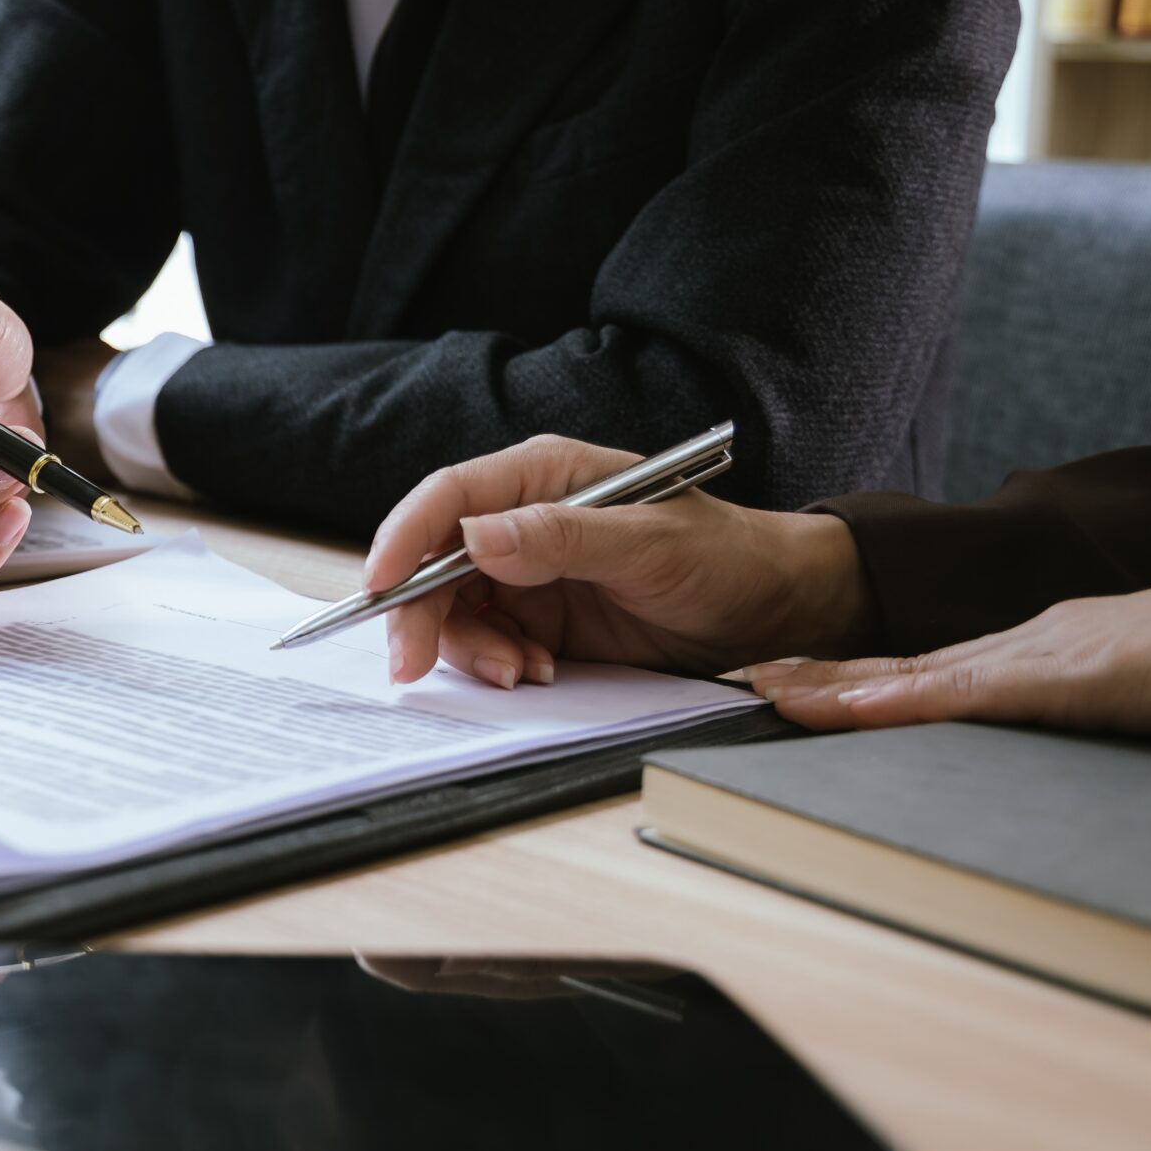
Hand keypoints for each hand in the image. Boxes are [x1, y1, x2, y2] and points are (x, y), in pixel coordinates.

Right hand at [366, 435, 873, 686]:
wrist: (771, 607)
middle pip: (434, 560)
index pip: (449, 497)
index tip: (378, 586)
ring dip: (470, 649)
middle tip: (411, 665)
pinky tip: (538, 674)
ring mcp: (527, 572)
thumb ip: (562, 537)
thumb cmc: (723, 555)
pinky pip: (487, 642)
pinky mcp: (538, 618)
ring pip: (454, 609)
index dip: (403, 538)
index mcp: (542, 477)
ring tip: (520, 672)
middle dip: (419, 614)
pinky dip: (498, 665)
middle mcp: (522, 520)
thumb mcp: (649, 544)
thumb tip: (477, 537)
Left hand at [749, 577, 1150, 737]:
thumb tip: (1075, 749)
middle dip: (828, 676)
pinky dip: (895, 702)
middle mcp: (1038, 644)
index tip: (805, 687)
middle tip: (750, 681)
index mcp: (1056, 654)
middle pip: (911, 666)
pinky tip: (840, 709)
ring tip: (764, 690)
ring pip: (919, 674)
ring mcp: (1050, 655)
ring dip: (838, 686)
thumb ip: (1098, 718)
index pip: (942, 670)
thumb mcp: (1146, 699)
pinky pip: (964, 693)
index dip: (868, 680)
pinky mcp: (1071, 677)